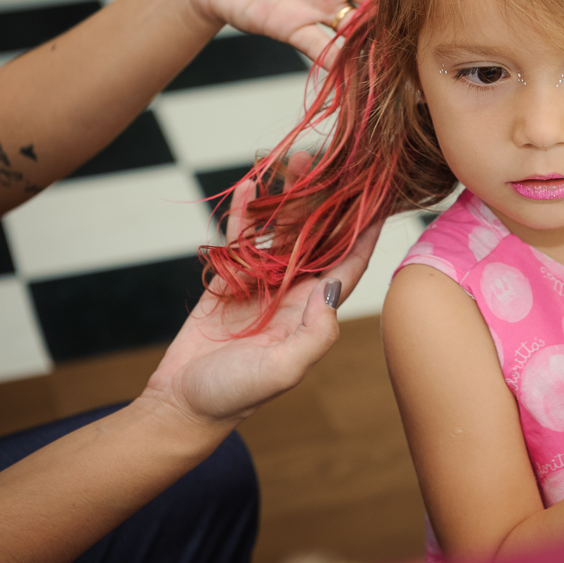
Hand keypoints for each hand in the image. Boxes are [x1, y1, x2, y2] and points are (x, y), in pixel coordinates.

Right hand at [142, 152, 382, 425]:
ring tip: (297, 158)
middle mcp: (294, 291)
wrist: (183, 405)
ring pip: (283, 228)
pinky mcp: (229, 278)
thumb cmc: (236, 396)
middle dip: (328, 198)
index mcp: (313, 309)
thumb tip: (333, 292)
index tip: (380, 193)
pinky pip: (242, 236)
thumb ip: (313, 334)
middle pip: (318, 234)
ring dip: (291, 195)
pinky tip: (253, 182)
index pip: (349, 262)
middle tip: (333, 158)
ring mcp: (262, 282)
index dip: (366, 229)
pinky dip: (247, 211)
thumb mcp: (283, 371)